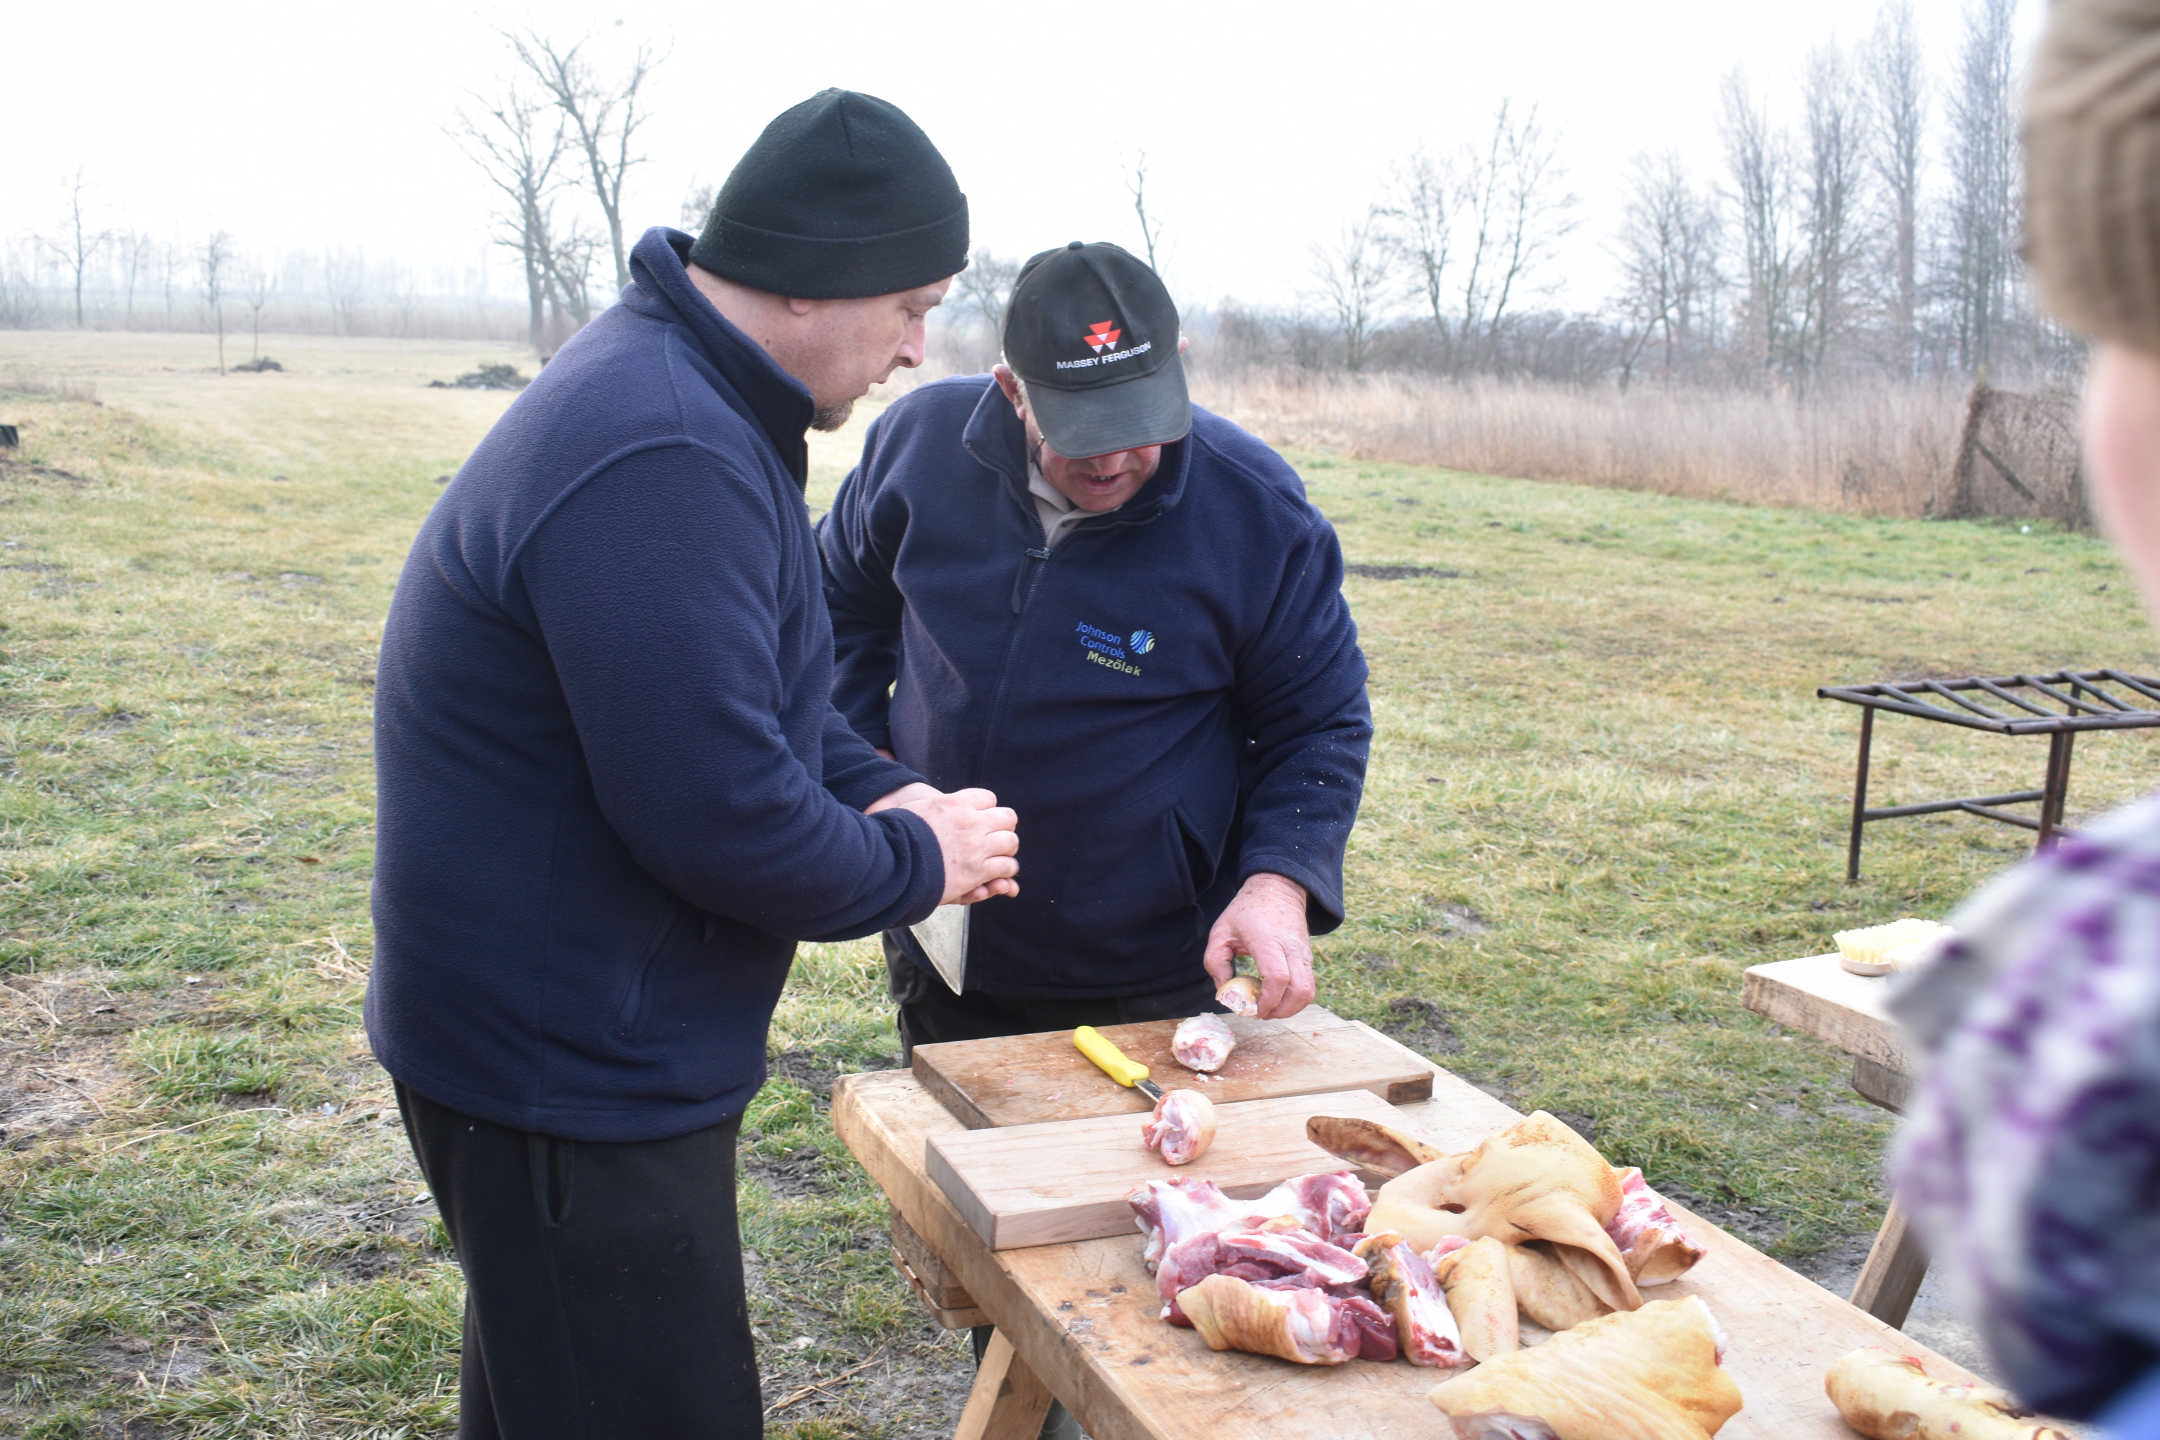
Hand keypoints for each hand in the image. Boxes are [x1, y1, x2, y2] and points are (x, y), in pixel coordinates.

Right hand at [875, 785, 1018, 903]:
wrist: (889, 862)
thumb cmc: (896, 835)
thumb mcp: (917, 809)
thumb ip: (939, 807)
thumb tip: (944, 806)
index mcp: (955, 803)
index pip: (988, 798)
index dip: (985, 810)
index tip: (978, 819)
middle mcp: (970, 822)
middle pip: (1007, 818)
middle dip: (1002, 828)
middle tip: (993, 838)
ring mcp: (975, 847)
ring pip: (1010, 843)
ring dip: (1006, 850)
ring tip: (997, 858)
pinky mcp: (975, 872)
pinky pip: (1006, 868)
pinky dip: (1006, 871)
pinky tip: (997, 876)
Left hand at [1203, 873, 1313, 1018]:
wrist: (1278, 889)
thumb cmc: (1247, 911)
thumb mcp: (1221, 931)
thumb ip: (1215, 962)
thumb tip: (1224, 992)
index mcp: (1268, 941)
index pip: (1278, 978)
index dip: (1268, 1001)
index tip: (1254, 1009)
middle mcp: (1291, 949)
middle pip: (1300, 991)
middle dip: (1281, 1011)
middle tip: (1261, 1013)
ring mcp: (1303, 954)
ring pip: (1309, 992)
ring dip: (1290, 1008)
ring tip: (1269, 1007)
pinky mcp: (1308, 958)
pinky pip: (1308, 986)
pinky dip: (1295, 998)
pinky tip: (1276, 995)